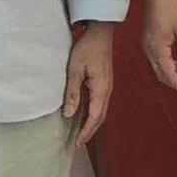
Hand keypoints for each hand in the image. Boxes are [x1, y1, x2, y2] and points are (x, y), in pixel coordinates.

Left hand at [63, 24, 115, 142]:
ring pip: (101, 111)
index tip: (77, 143)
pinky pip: (100, 103)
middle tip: (78, 143)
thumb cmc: (87, 48)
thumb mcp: (75, 70)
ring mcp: (107, 86)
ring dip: (92, 123)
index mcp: (101, 90)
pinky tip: (85, 115)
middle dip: (90, 131)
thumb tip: (69, 114)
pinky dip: (93, 113)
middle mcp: (107, 91)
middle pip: (100, 117)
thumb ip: (72, 92)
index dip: (86, 132)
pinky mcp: (104, 82)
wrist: (100, 32)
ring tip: (81, 133)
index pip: (94, 118)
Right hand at [142, 0, 176, 98]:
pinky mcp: (150, 37)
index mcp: (157, 48)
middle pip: (162, 73)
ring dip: (173, 73)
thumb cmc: (170, 4)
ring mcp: (148, 43)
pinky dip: (169, 64)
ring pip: (160, 66)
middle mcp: (149, 47)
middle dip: (176, 83)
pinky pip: (158, 57)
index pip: (168, 74)